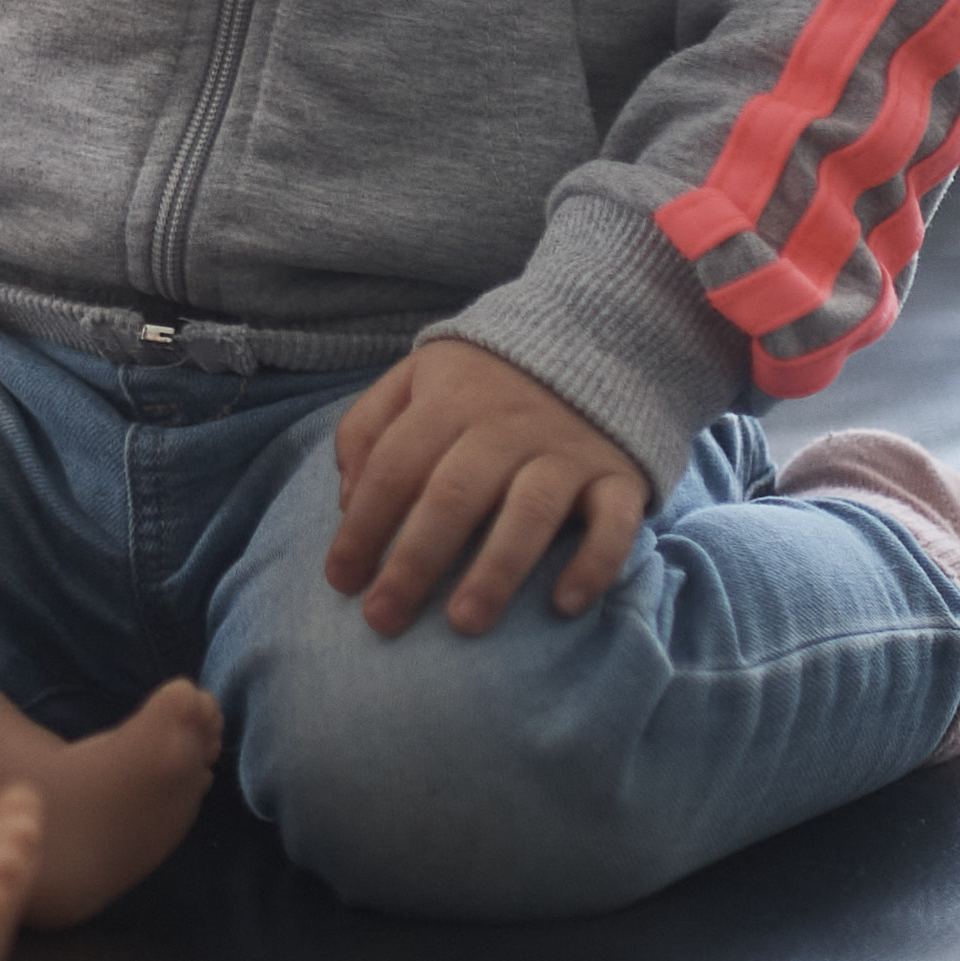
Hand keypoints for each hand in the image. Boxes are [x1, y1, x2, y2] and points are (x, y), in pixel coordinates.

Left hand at [323, 341, 653, 638]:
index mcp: (449, 401)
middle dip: (414, 562)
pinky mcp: (618, 474)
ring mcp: (566, 450)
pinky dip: (593, 564)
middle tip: (383, 620)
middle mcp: (506, 425)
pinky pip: (613, 522)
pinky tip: (564, 606)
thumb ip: (369, 429)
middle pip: (453, 496)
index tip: (341, 581)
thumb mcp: (416, 378)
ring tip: (464, 624)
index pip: (395, 467)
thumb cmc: (484, 379)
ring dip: (495, 571)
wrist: (593, 336)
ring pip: (529, 512)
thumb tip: (346, 503)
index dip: (363, 525)